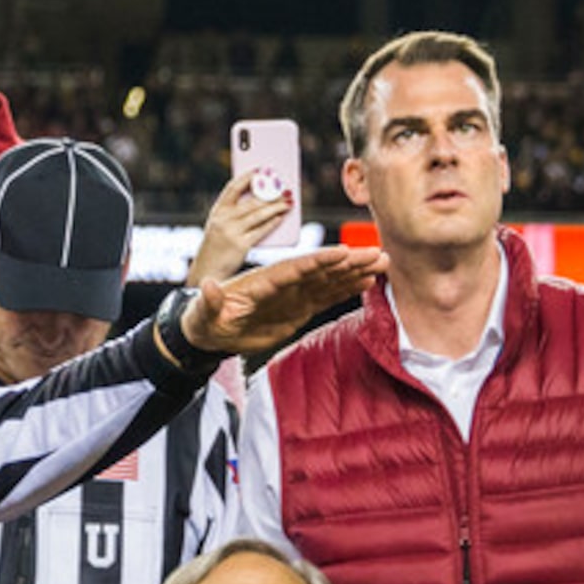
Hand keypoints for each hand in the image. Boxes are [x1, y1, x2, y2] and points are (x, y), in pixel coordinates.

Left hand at [178, 246, 387, 354]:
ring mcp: (292, 295)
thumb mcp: (202, 313)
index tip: (342, 253)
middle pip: (319, 269)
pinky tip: (368, 282)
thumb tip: (209, 286)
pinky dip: (346, 289)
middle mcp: (282, 283)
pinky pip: (326, 296)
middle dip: (348, 262)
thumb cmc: (203, 319)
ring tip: (381, 263)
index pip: (294, 268)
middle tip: (377, 253)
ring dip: (354, 272)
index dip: (318, 261)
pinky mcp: (298, 309)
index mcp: (261, 281)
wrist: (210, 330)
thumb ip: (209, 301)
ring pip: (328, 280)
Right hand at [187, 169, 296, 288]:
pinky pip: (261, 230)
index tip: (262, 169)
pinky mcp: (240, 246)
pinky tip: (282, 216)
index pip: (233, 187)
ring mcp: (231, 232)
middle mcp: (223, 219)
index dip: (248, 176)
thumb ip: (235, 212)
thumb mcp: (219, 225)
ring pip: (259, 214)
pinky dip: (273, 221)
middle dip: (270, 192)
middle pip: (251, 200)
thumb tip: (262, 198)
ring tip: (289, 201)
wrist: (207, 272)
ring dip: (276, 206)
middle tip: (285, 187)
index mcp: (217, 211)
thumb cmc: (218, 246)